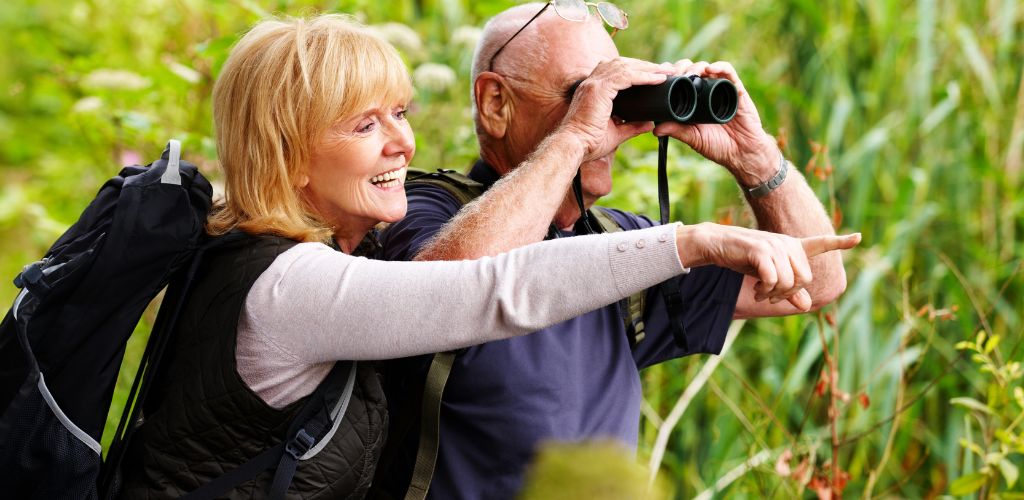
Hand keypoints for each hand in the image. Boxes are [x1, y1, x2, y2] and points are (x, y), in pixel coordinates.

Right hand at [558, 57, 673, 162]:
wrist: (574, 147)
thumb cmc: (589, 143)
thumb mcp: (616, 133)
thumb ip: (632, 126)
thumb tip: (649, 124)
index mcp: (593, 90)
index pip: (616, 71)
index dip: (636, 70)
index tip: (654, 75)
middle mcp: (592, 82)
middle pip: (622, 64)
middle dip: (645, 65)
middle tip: (665, 69)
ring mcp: (594, 84)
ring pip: (626, 67)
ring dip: (648, 68)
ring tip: (666, 71)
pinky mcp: (599, 89)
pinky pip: (626, 76)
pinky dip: (644, 76)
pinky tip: (658, 79)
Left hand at [653, 60, 778, 186]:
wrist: (743, 153)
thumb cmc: (718, 146)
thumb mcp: (693, 138)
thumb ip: (677, 131)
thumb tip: (655, 129)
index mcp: (693, 101)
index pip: (679, 81)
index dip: (670, 75)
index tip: (660, 76)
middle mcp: (706, 92)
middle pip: (691, 70)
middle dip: (681, 68)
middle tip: (673, 74)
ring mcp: (721, 88)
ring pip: (707, 67)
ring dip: (696, 66)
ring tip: (689, 73)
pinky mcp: (736, 89)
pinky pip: (728, 72)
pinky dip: (719, 66)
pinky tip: (710, 69)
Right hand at [676, 223, 860, 310]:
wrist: (717, 244)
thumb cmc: (743, 259)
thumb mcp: (767, 276)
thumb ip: (788, 290)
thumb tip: (806, 306)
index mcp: (792, 247)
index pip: (820, 243)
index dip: (840, 242)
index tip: (859, 238)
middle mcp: (788, 244)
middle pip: (804, 279)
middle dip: (788, 294)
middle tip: (770, 297)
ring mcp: (776, 246)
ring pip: (789, 282)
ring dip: (774, 295)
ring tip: (760, 293)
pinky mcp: (762, 251)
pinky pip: (773, 280)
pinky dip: (765, 290)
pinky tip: (756, 290)